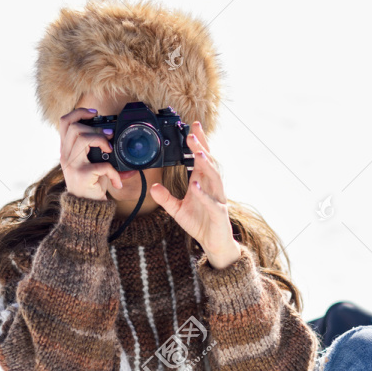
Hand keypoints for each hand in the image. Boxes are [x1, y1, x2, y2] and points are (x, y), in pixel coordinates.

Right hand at [59, 107, 123, 200]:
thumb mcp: (92, 164)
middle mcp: (65, 156)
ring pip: (83, 139)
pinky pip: (101, 165)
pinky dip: (114, 173)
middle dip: (95, 128)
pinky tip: (117, 182)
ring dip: (101, 140)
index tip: (94, 114)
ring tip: (110, 150)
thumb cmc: (90, 185)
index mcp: (66, 150)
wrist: (86, 209)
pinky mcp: (82, 176)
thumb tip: (122, 142)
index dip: (78, 112)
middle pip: (74, 127)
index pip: (64, 122)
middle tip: (108, 137)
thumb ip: (100, 151)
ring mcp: (72, 165)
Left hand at [150, 122, 240, 264]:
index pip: (201, 159)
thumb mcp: (177, 210)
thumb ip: (166, 198)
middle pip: (209, 163)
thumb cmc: (199, 223)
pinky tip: (196, 186)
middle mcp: (212, 187)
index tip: (192, 127)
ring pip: (215, 178)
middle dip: (201, 148)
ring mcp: (217, 199)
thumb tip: (153, 187)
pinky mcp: (219, 213)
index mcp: (202, 183)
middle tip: (192, 134)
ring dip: (207, 165)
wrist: (213, 243)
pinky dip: (204, 194)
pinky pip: (212, 202)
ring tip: (198, 153)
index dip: (199, 143)